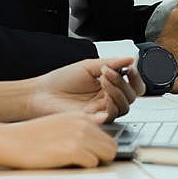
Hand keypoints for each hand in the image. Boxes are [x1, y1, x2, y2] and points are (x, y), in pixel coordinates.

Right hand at [0, 112, 116, 171]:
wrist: (10, 140)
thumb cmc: (31, 135)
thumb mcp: (59, 122)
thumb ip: (82, 123)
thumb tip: (102, 119)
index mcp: (81, 117)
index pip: (107, 135)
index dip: (102, 148)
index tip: (96, 155)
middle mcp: (84, 124)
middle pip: (111, 145)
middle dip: (103, 157)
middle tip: (88, 164)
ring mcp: (80, 136)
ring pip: (107, 154)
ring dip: (96, 163)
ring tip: (79, 166)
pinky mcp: (73, 150)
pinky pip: (93, 163)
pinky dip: (85, 169)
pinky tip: (71, 167)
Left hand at [24, 58, 142, 121]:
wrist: (41, 93)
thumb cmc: (61, 80)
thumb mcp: (90, 66)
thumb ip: (112, 62)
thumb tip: (131, 58)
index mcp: (109, 86)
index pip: (133, 86)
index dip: (136, 78)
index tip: (130, 67)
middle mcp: (107, 100)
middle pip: (131, 97)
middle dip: (123, 82)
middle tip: (108, 73)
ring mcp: (100, 110)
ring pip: (124, 107)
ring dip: (118, 92)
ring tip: (104, 81)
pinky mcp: (92, 120)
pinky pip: (110, 117)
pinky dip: (111, 106)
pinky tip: (103, 96)